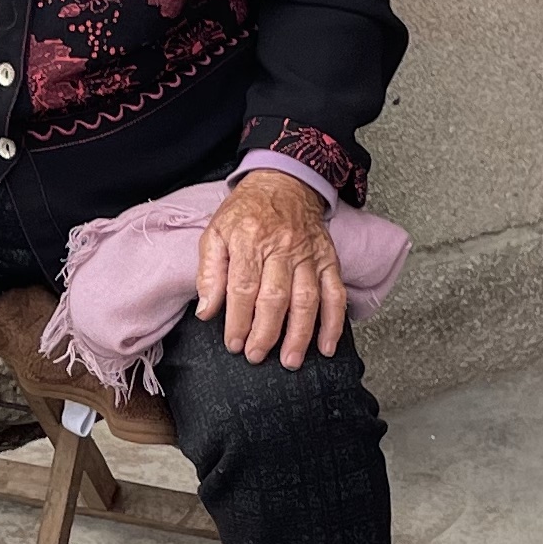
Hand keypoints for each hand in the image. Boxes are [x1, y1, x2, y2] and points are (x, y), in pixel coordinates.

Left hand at [195, 169, 343, 366]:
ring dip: (299, 335)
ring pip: (307, 299)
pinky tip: (327, 346)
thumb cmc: (246, 212)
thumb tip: (207, 312)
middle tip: (256, 356)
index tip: (234, 344)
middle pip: (275, 297)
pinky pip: (336, 293)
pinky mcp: (329, 260)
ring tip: (290, 361)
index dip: (238, 321)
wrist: (284, 182)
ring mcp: (308, 255)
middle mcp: (281, 248)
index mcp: (249, 240)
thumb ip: (209, 273)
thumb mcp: (215, 233)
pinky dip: (334, 322)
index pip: (243, 288)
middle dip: (265, 333)